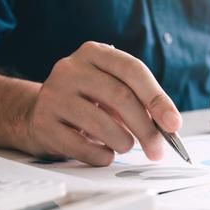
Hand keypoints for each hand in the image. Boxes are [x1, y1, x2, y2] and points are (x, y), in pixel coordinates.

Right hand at [20, 41, 180, 165]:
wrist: (36, 114)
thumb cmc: (84, 102)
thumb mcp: (109, 89)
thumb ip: (138, 101)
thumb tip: (168, 127)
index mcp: (93, 53)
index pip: (132, 70)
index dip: (157, 98)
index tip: (174, 124)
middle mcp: (70, 69)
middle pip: (120, 97)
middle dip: (146, 129)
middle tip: (158, 149)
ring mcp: (53, 95)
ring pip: (101, 124)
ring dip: (123, 142)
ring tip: (126, 146)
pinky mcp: (43, 123)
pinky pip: (81, 146)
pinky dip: (101, 156)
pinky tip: (104, 154)